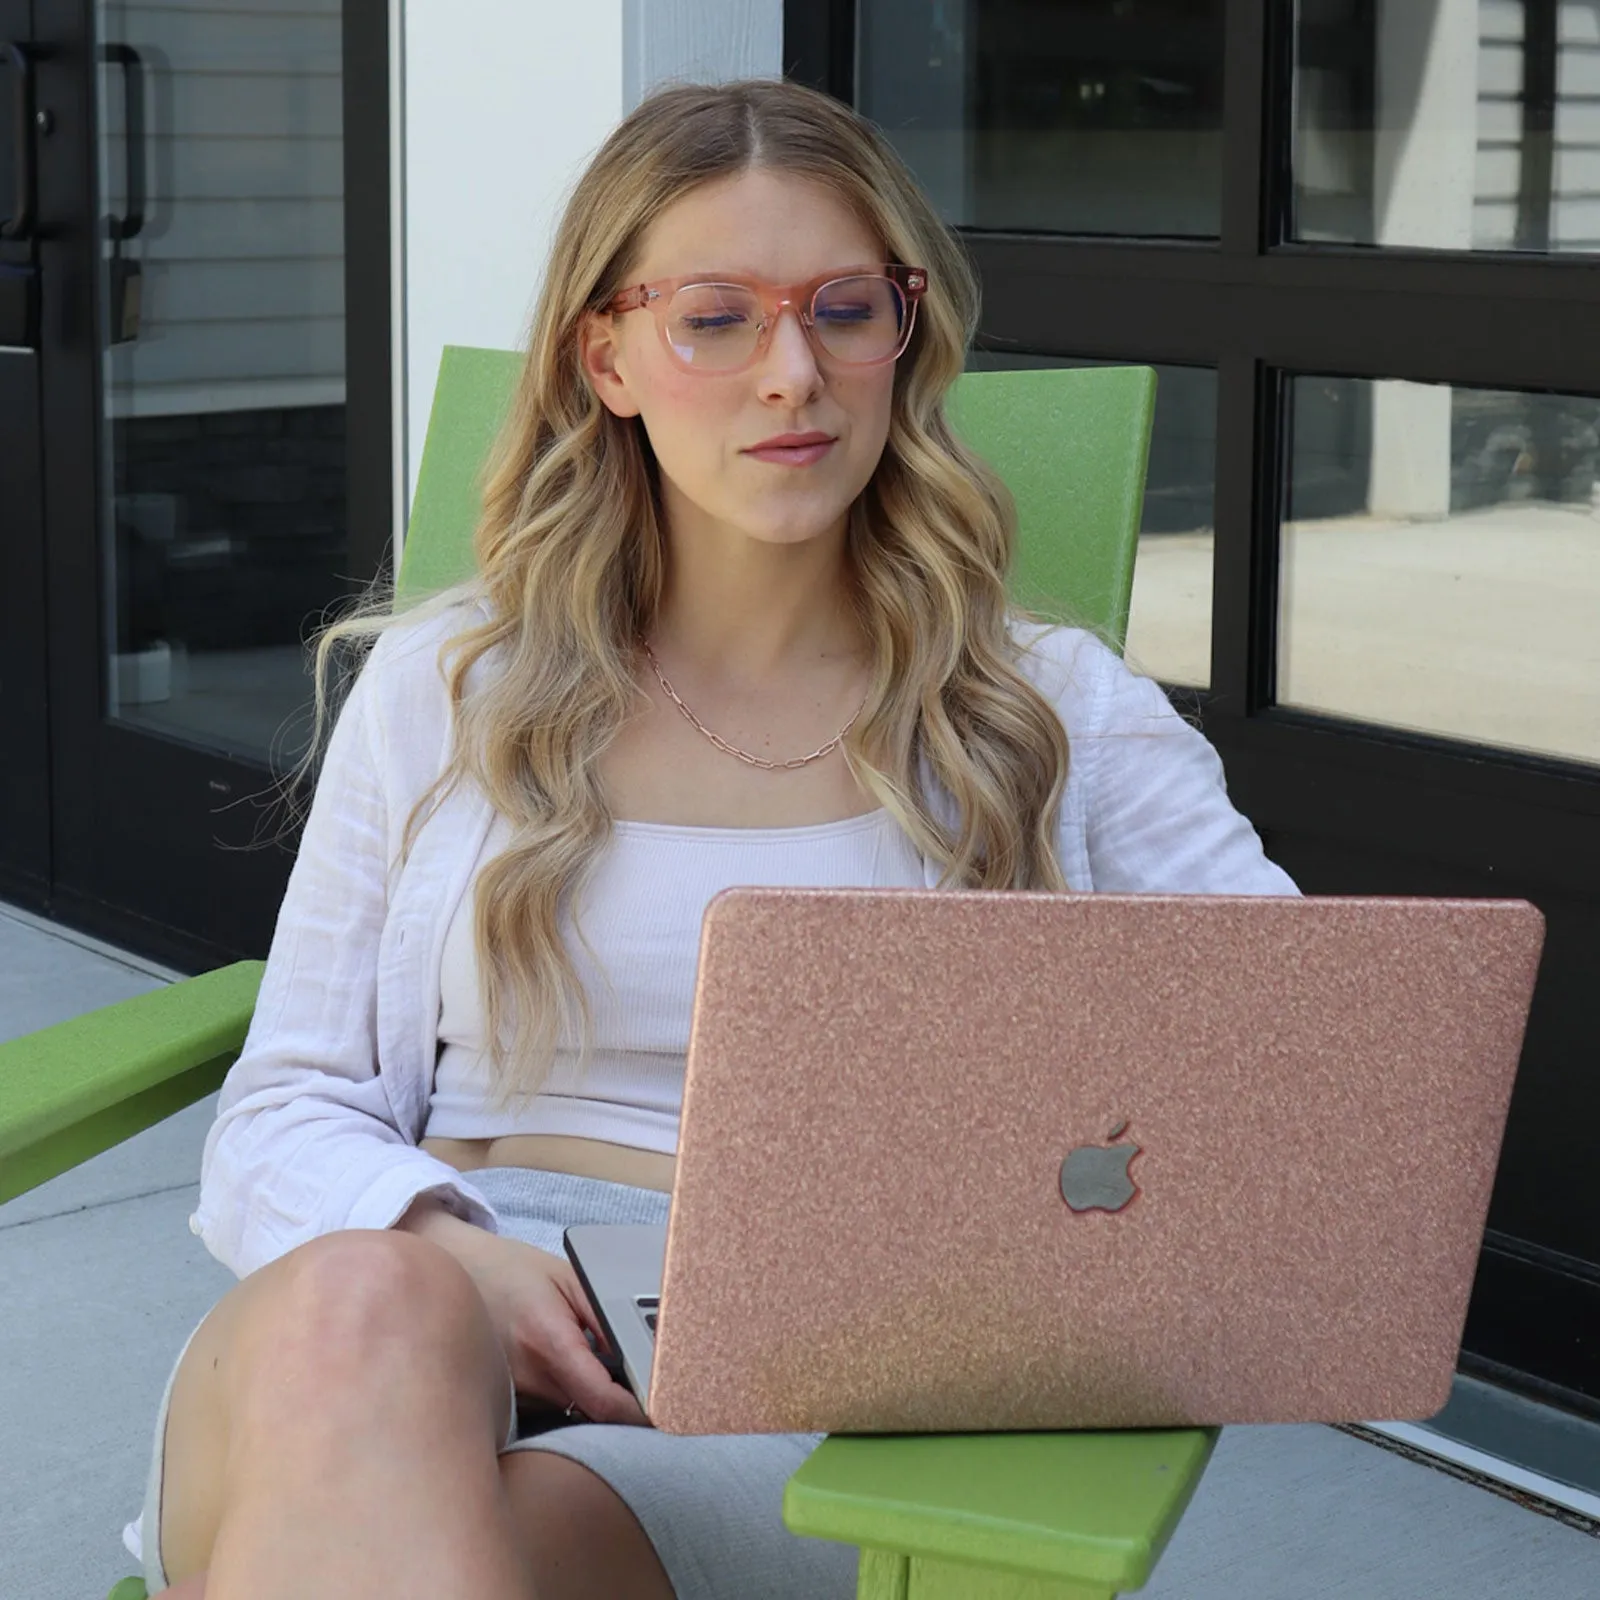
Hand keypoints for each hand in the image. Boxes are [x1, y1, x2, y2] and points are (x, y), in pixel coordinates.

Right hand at [397, 1197, 646, 1425]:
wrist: (454, 1272)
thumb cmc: (514, 1270)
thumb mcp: (569, 1279)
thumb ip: (605, 1318)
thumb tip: (642, 1357)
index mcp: (547, 1341)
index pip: (602, 1401)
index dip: (638, 1412)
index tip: (661, 1409)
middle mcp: (525, 1378)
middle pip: (590, 1416)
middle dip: (620, 1407)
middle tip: (641, 1385)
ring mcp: (509, 1396)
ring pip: (569, 1416)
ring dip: (592, 1403)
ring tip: (600, 1370)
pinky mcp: (500, 1403)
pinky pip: (547, 1412)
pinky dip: (567, 1401)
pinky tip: (568, 1374)